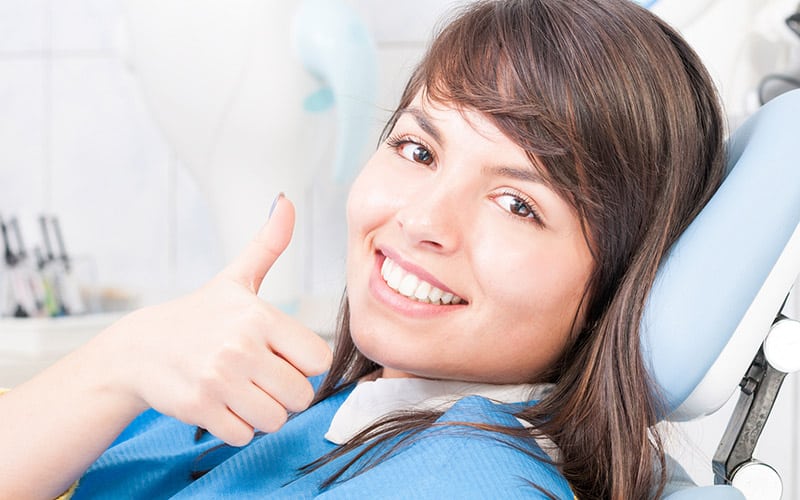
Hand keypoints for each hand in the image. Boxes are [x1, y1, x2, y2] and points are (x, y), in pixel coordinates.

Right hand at [97, 195, 331, 445]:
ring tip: (242, 391)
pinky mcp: (200, 408)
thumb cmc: (199, 315)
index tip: (281, 355)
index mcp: (260, 316)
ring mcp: (219, 380)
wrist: (140, 348)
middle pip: (300, 395)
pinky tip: (222, 404)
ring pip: (275, 419)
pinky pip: (244, 435)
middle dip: (284, 392)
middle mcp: (241, 347)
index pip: (318, 360)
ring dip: (263, 412)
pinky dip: (237, 427)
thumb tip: (285, 199)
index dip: (303, 363)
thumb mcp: (235, 278)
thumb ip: (268, 244)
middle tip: (260, 377)